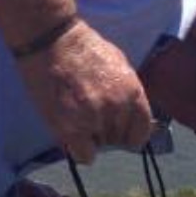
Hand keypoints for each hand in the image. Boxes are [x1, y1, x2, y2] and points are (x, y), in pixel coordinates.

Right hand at [17, 20, 152, 163]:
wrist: (53, 40)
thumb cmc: (84, 48)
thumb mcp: (120, 65)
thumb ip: (128, 92)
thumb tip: (133, 114)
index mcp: (133, 93)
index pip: (142, 132)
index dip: (130, 134)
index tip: (120, 132)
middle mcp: (117, 108)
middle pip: (118, 139)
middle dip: (107, 131)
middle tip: (89, 115)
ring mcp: (94, 119)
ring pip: (100, 146)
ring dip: (90, 137)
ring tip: (76, 116)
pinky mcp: (70, 127)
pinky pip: (84, 156)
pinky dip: (79, 150)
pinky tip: (71, 134)